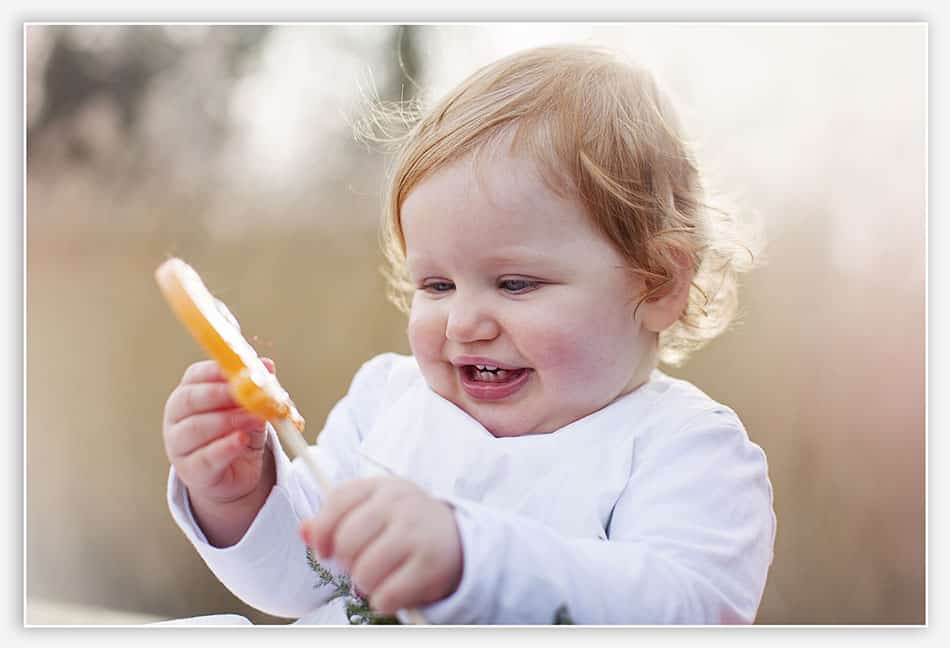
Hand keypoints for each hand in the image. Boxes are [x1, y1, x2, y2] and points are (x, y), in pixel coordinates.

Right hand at [162, 358, 274, 508]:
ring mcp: (178, 444)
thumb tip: (268, 365)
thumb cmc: (238, 432)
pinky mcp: (190, 470)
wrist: (235, 474)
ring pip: (196, 428)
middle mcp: (177, 417)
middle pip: (190, 400)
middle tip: (246, 393)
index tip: (239, 370)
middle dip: (220, 394)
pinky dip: (226, 447)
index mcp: (189, 393)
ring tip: (255, 418)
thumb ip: (256, 388)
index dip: (216, 371)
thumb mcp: (250, 408)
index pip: (195, 376)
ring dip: (228, 420)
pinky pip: (206, 457)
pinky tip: (242, 440)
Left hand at [300, 477, 463, 614]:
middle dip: (345, 562)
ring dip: (363, 583)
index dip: (323, 531)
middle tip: (358, 564)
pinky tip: (393, 590)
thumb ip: (335, 518)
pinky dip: (383, 601)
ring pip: (364, 572)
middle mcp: (400, 503)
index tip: (325, 550)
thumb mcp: (372, 510)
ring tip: (376, 578)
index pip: (338, 500)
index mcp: (382, 486)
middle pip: (347, 541)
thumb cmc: (403, 524)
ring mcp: (416, 532)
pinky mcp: (430, 564)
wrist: (458, 538)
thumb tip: (304, 531)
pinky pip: (385, 595)